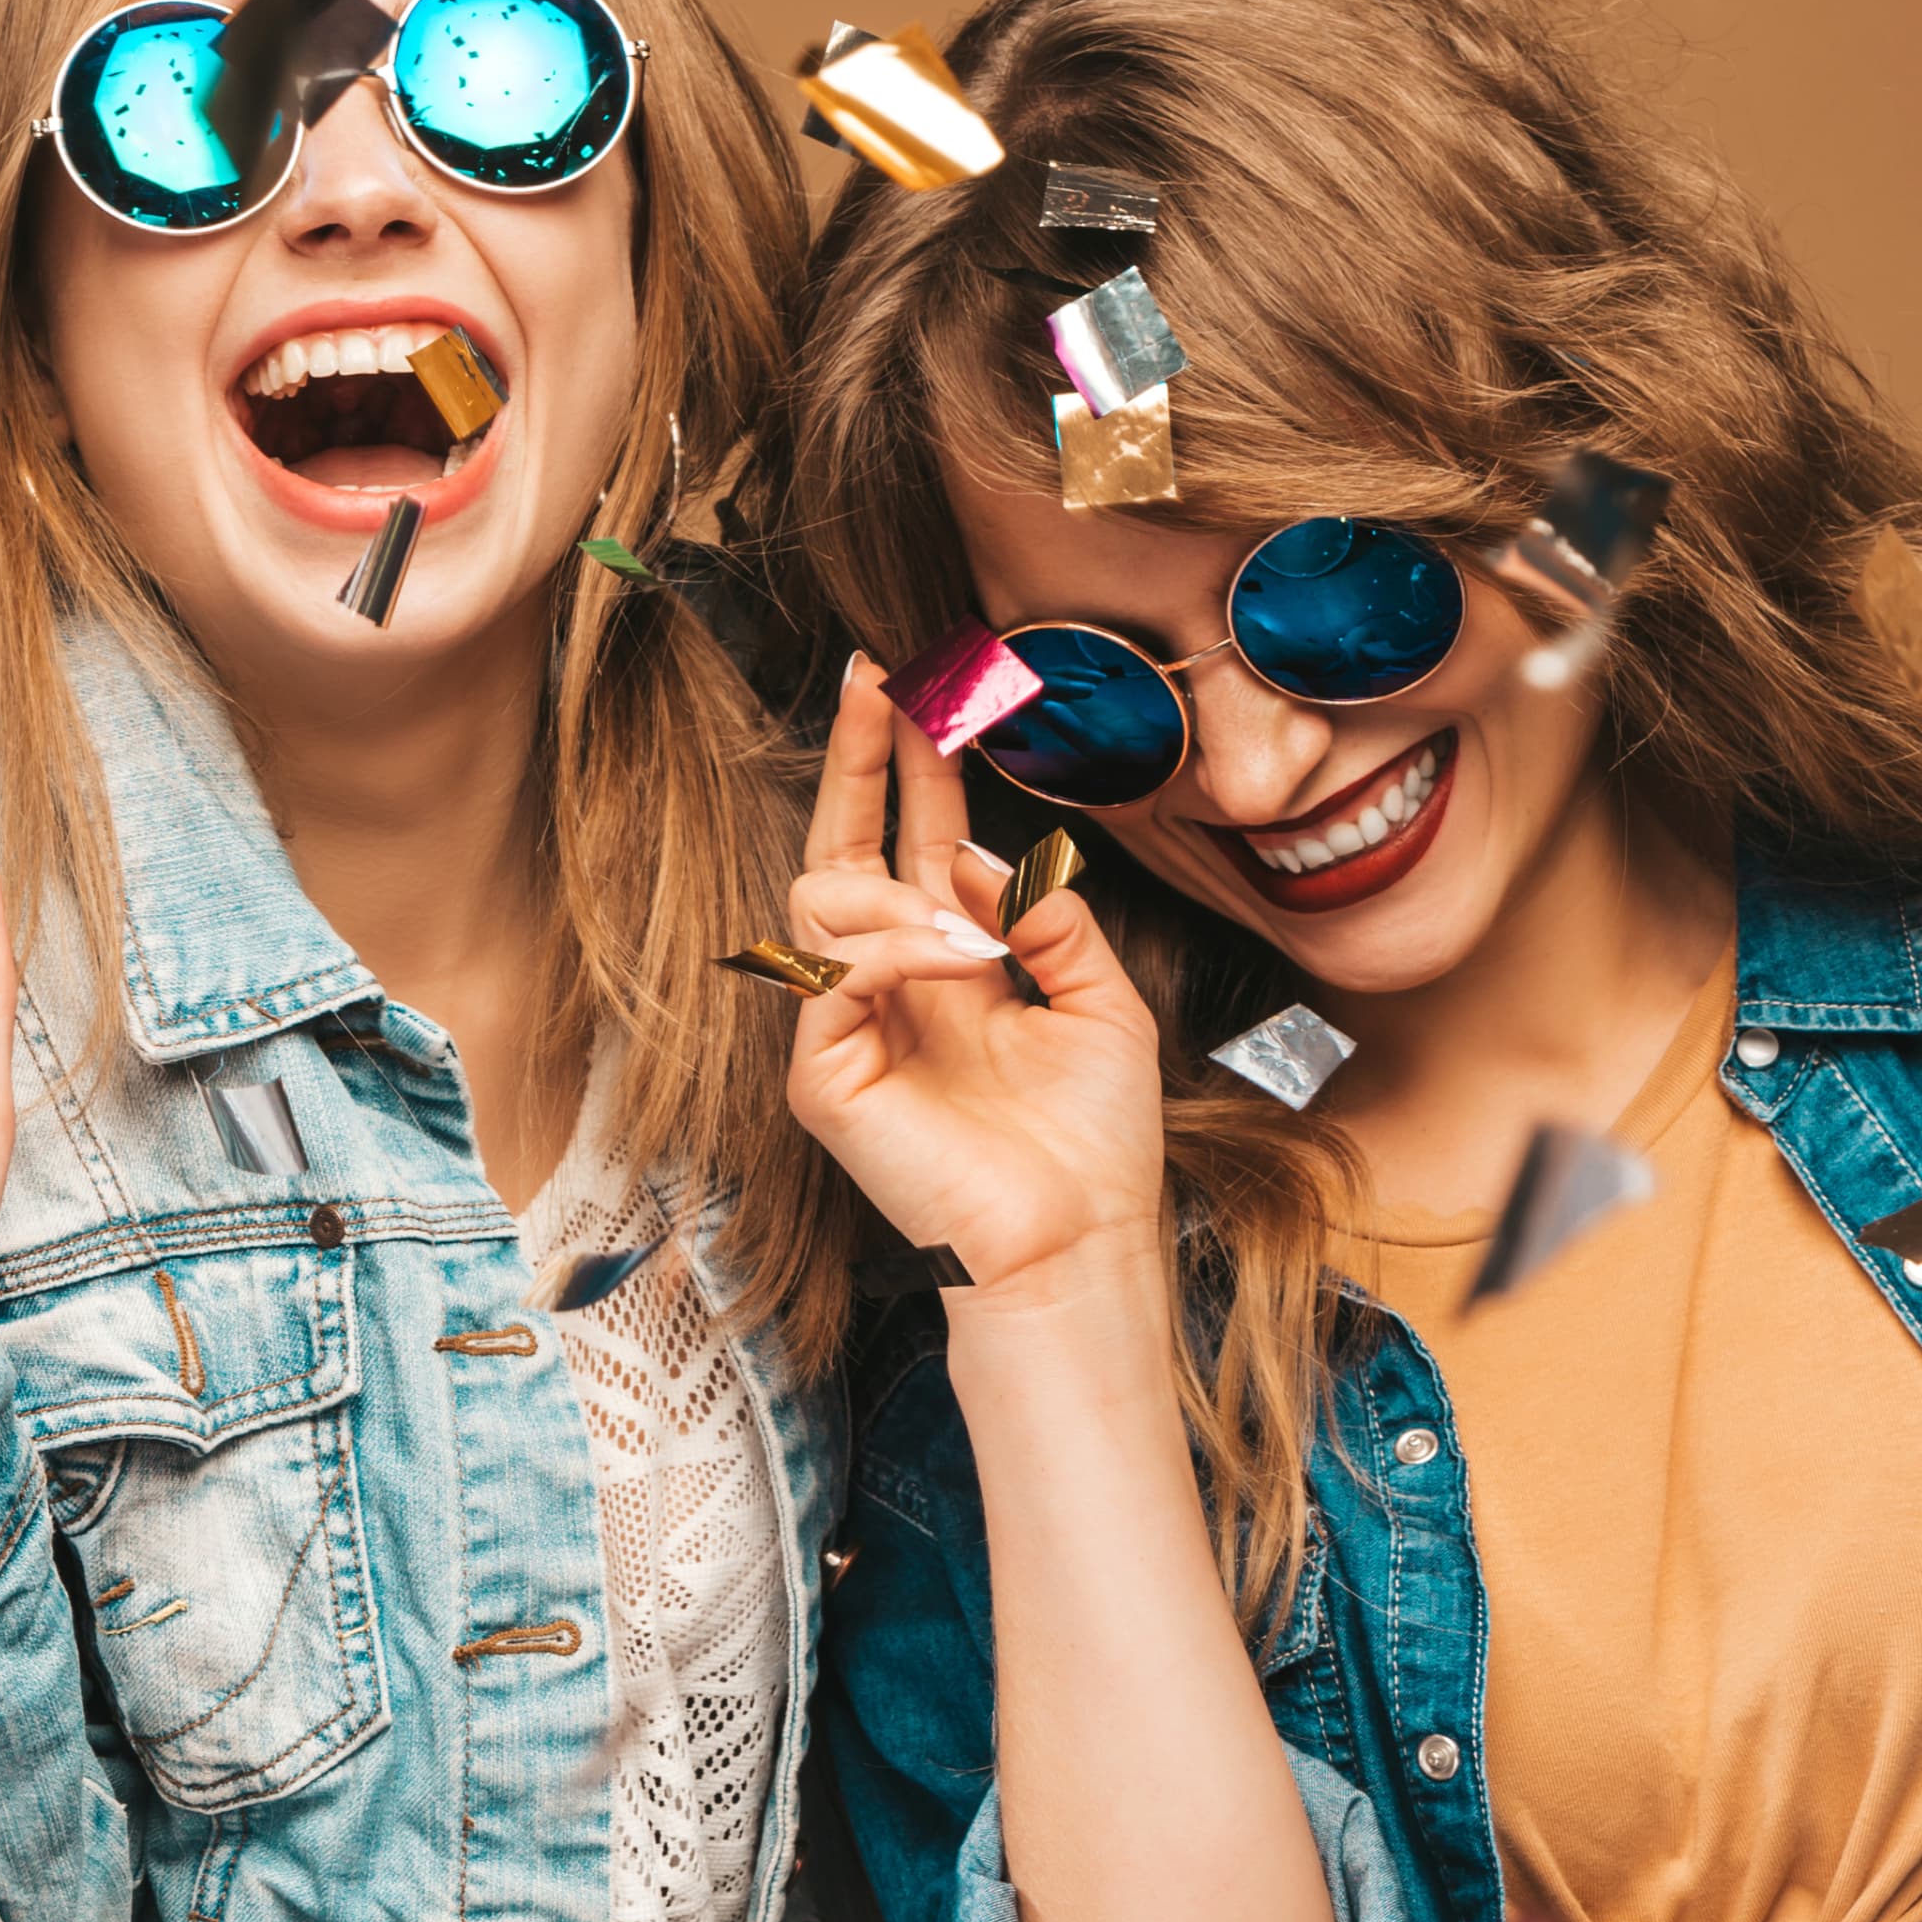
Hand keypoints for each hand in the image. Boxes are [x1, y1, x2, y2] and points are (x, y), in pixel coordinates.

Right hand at [783, 660, 1167, 1290]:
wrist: (1081, 1242)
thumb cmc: (1093, 1144)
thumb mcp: (1101, 998)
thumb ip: (1047, 914)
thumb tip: (977, 850)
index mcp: (951, 965)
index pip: (914, 842)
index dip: (913, 763)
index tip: (917, 682)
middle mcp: (889, 986)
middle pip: (844, 845)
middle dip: (860, 757)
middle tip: (879, 679)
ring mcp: (848, 1029)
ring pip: (820, 897)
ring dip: (900, 887)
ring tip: (974, 933)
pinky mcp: (825, 1078)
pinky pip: (830, 972)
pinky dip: (896, 949)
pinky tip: (957, 962)